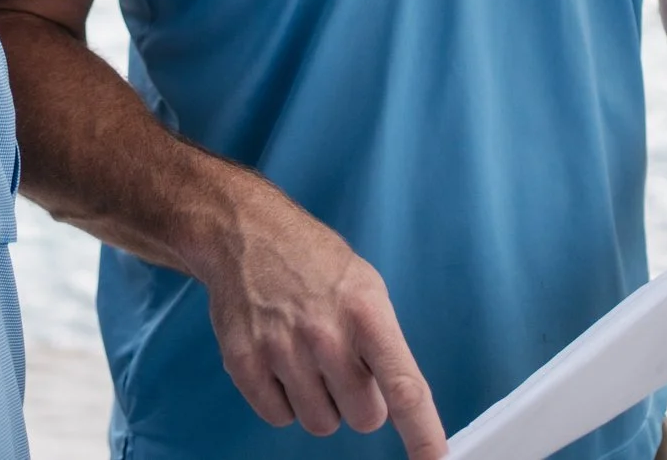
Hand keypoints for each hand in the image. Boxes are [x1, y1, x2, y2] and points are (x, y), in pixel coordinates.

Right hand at [191, 174, 446, 457]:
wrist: (246, 232)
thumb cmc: (311, 260)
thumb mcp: (366, 287)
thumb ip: (384, 344)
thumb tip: (400, 403)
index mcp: (366, 312)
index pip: (404, 387)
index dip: (423, 433)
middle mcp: (325, 334)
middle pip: (363, 416)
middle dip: (359, 400)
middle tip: (342, 365)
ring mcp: (282, 349)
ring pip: (321, 423)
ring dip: (320, 402)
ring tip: (307, 358)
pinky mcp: (244, 361)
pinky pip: (278, 417)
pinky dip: (282, 399)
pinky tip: (279, 361)